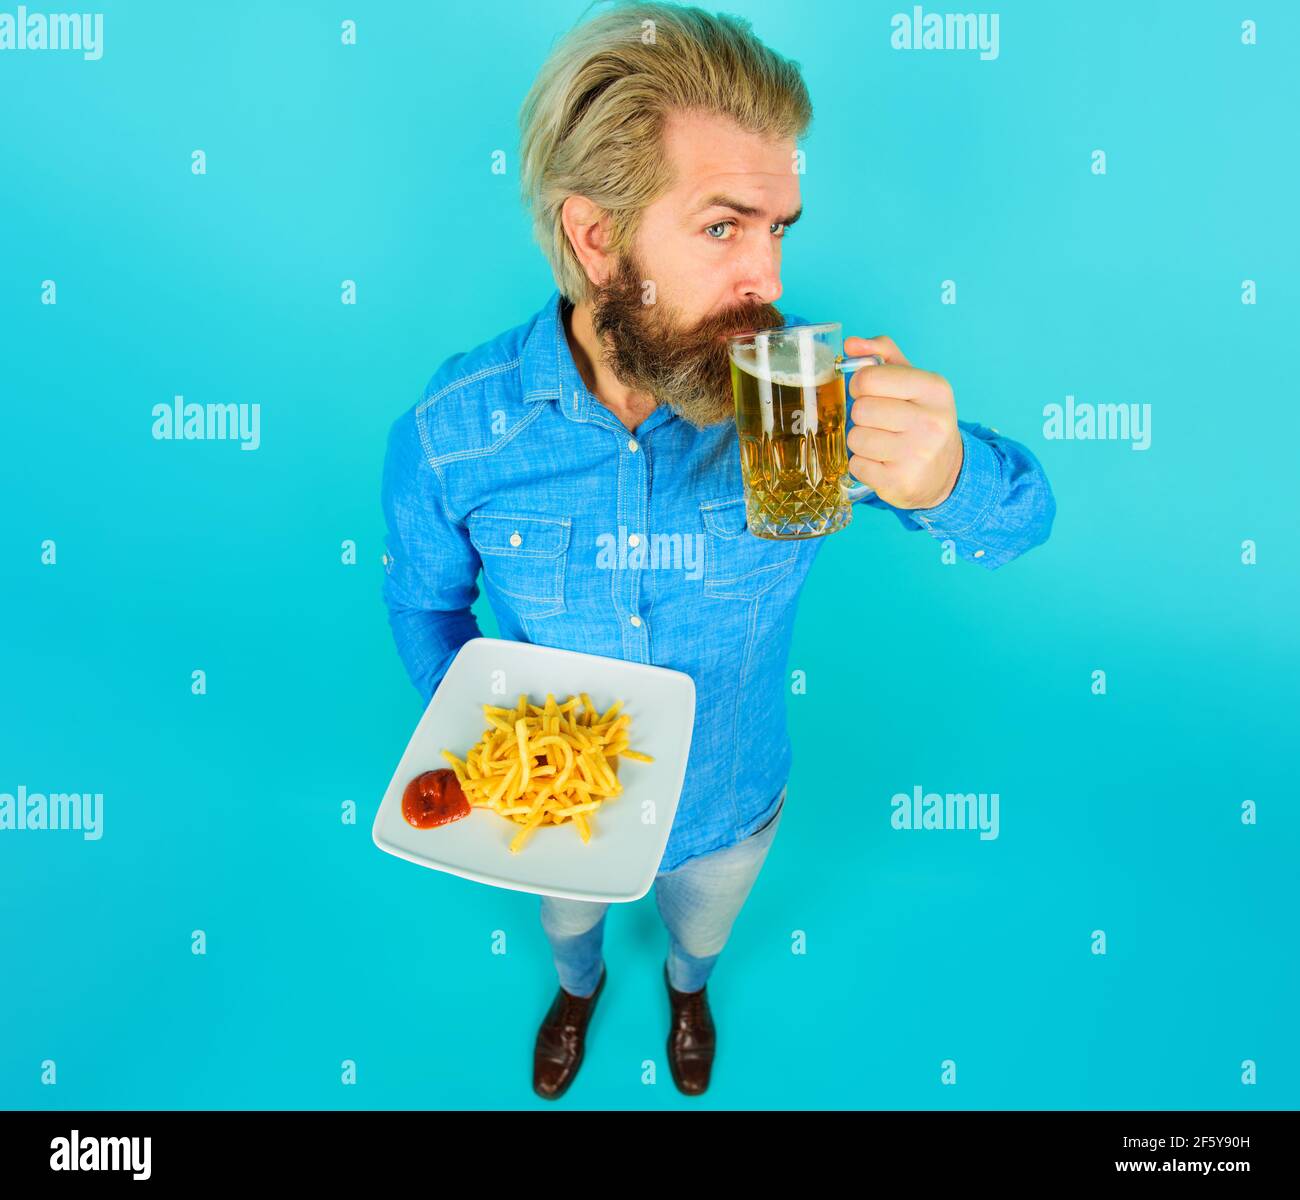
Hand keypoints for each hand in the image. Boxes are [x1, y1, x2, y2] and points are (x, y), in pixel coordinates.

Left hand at [843, 335, 963, 509]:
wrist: (948, 471)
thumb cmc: (922, 419)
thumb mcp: (913, 381)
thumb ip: (882, 354)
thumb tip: (850, 344)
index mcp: (934, 388)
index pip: (870, 378)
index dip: (860, 385)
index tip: (869, 392)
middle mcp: (930, 421)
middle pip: (861, 409)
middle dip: (862, 415)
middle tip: (879, 422)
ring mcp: (917, 455)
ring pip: (856, 439)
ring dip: (861, 441)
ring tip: (882, 443)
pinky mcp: (901, 482)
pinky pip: (856, 466)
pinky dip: (862, 465)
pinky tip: (882, 463)